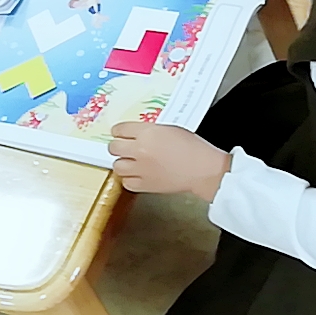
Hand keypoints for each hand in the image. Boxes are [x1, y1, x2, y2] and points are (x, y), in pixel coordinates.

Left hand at [108, 122, 231, 199]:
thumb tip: (136, 134)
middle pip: (113, 147)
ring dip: (122, 164)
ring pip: (117, 166)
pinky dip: (129, 179)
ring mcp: (141, 169)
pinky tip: (137, 175)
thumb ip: (149, 131)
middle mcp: (140, 150)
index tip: (120, 134)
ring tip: (131, 163)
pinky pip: (126, 183)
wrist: (202, 169)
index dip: (119, 132)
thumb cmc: (192, 147)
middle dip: (118, 147)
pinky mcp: (145, 185)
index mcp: (147, 133)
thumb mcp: (169, 129)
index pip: (119, 129)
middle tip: (124, 148)